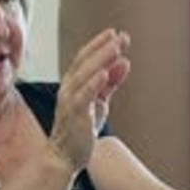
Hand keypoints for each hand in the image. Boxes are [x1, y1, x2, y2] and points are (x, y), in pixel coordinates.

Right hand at [49, 29, 129, 172]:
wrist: (65, 156)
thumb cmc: (80, 129)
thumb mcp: (99, 101)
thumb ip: (110, 82)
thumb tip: (124, 62)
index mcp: (73, 83)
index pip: (85, 58)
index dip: (99, 44)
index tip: (115, 33)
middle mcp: (68, 88)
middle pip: (85, 61)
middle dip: (103, 47)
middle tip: (121, 36)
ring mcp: (69, 100)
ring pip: (85, 74)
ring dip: (101, 59)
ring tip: (116, 47)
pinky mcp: (74, 114)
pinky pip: (83, 95)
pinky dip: (93, 83)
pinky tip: (104, 73)